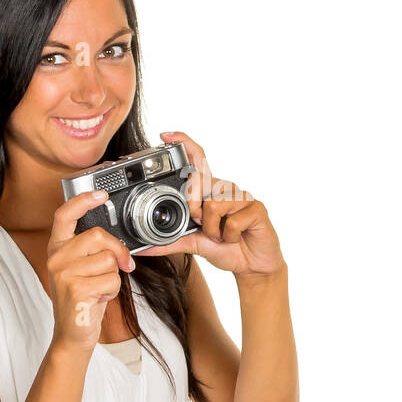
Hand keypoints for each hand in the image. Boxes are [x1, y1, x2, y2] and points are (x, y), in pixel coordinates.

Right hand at [46, 190, 134, 352]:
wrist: (72, 333)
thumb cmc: (82, 299)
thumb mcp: (81, 269)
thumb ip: (91, 250)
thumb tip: (117, 242)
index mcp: (57, 248)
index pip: (64, 215)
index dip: (83, 200)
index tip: (102, 194)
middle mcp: (56, 258)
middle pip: (99, 236)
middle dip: (118, 251)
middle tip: (122, 266)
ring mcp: (64, 273)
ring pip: (109, 260)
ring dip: (114, 277)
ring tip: (99, 288)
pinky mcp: (76, 289)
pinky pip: (112, 280)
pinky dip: (113, 291)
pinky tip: (98, 298)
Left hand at [134, 130, 285, 279]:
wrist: (253, 266)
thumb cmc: (225, 248)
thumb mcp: (193, 244)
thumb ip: (169, 242)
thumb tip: (144, 248)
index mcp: (209, 191)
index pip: (198, 160)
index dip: (184, 143)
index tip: (165, 135)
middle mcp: (225, 188)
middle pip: (198, 183)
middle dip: (194, 210)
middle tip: (203, 226)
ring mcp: (242, 196)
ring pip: (213, 206)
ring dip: (213, 230)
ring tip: (222, 235)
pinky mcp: (257, 208)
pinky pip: (231, 222)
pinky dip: (229, 237)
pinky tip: (236, 238)